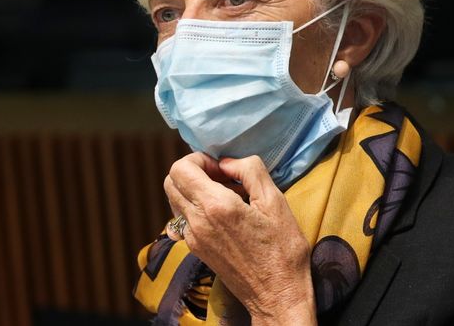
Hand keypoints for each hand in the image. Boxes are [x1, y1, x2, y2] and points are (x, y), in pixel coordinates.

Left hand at [164, 153, 316, 324]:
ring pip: (176, 200)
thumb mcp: (275, 201)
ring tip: (226, 193)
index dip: (198, 159)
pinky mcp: (197, 249)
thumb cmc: (282, 250)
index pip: (180, 169)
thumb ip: (250, 170)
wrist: (277, 295)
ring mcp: (194, 238)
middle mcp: (197, 222)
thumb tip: (228, 162)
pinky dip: (198, 206)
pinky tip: (225, 213)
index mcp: (215, 206)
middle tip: (222, 176)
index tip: (222, 167)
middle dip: (193, 171)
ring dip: (194, 188)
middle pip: (171, 182)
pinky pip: (185, 218)